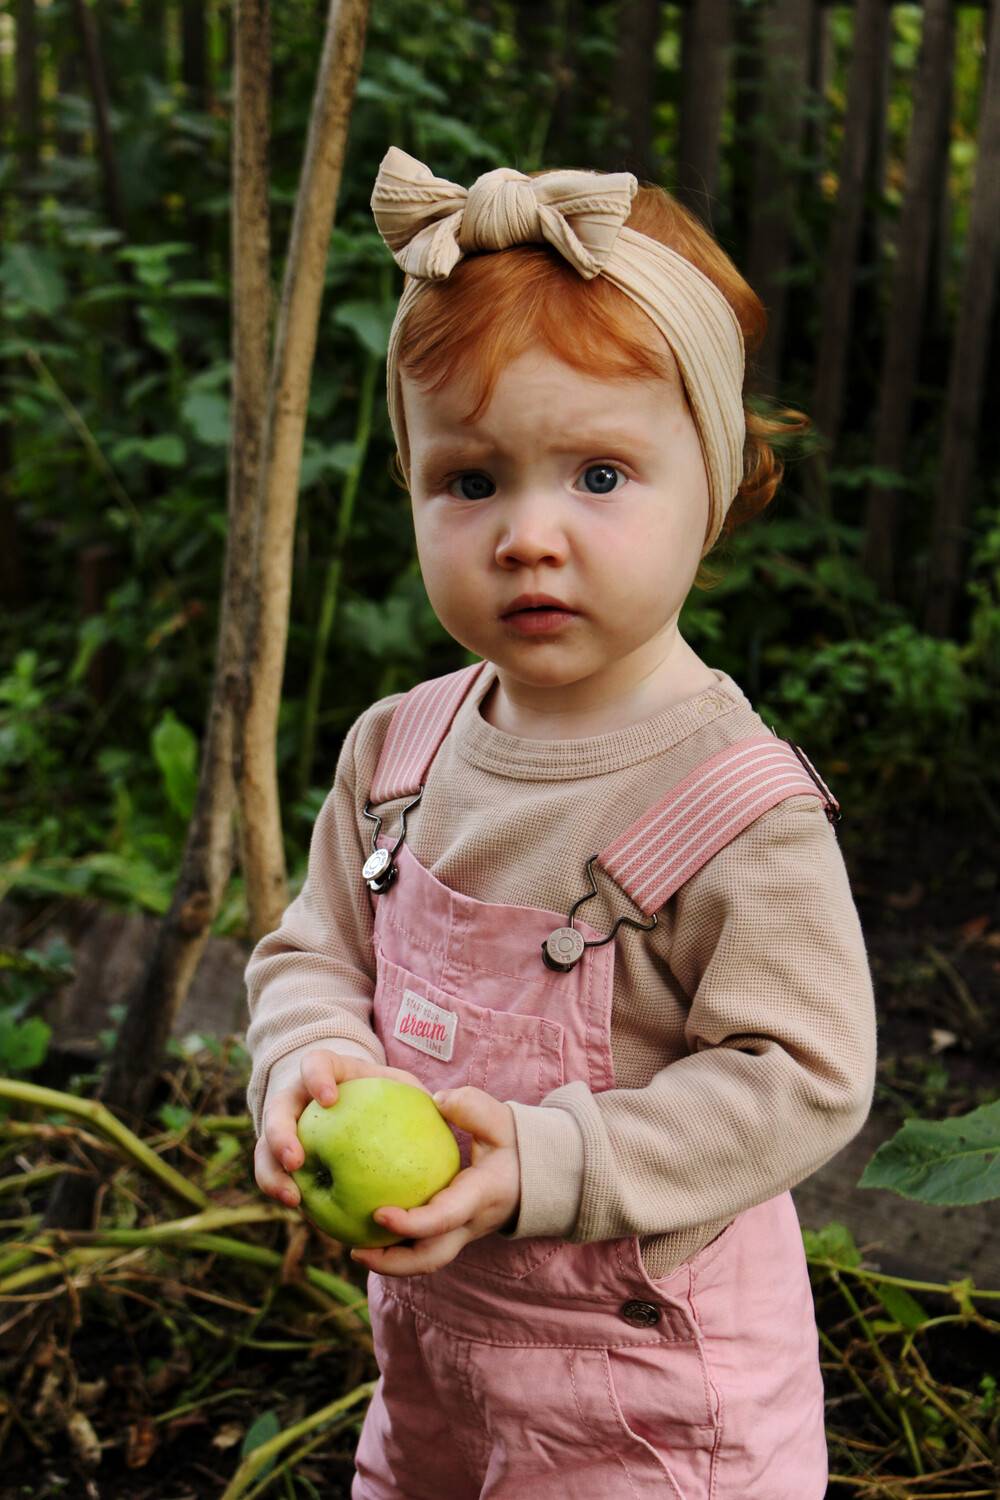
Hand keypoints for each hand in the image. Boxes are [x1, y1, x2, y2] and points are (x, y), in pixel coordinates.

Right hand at [254, 1048, 428, 1208]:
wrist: (354, 1108)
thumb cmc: (385, 1097)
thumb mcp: (401, 1086)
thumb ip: (418, 1095)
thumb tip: (445, 1105)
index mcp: (325, 1072)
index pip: (315, 1063)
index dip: (317, 1077)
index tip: (330, 1098)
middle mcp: (296, 1098)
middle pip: (277, 1109)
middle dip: (280, 1133)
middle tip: (297, 1160)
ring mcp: (283, 1128)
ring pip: (265, 1149)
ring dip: (272, 1173)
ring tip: (294, 1198)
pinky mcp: (280, 1160)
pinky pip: (279, 1179)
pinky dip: (287, 1196)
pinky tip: (310, 1217)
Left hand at [349, 1086, 520, 1277]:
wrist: (537, 1175)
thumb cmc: (513, 1144)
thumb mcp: (501, 1121)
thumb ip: (474, 1108)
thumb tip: (437, 1100)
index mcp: (480, 1197)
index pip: (445, 1218)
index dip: (411, 1223)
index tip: (377, 1214)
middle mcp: (469, 1224)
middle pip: (430, 1258)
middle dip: (392, 1262)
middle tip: (355, 1251)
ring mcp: (460, 1234)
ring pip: (424, 1261)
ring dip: (389, 1262)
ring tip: (354, 1249)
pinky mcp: (452, 1233)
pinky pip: (422, 1249)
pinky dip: (395, 1248)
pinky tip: (366, 1232)